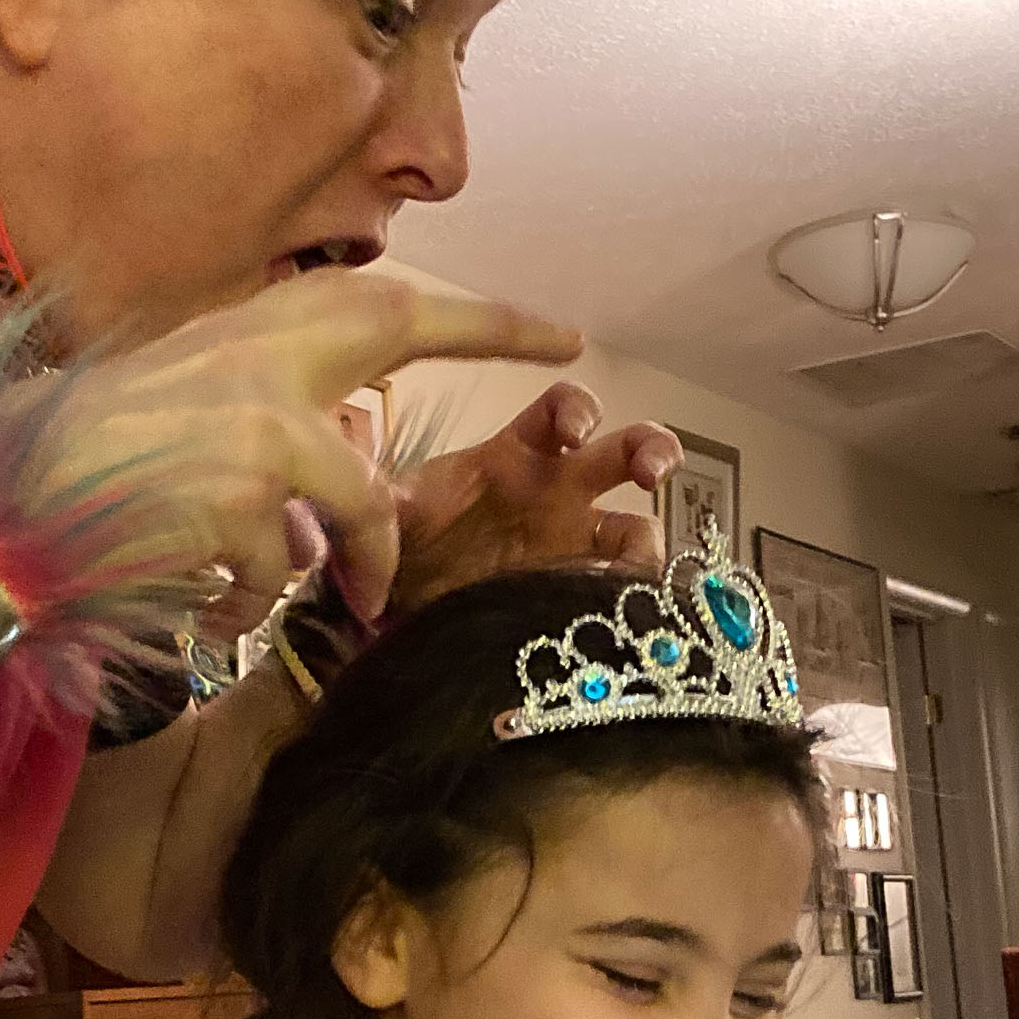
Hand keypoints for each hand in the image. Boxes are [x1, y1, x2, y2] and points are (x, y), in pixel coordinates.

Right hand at [43, 277, 580, 621]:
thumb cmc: (73, 462)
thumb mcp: (175, 407)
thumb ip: (263, 415)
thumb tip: (337, 466)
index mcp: (243, 334)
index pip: (383, 301)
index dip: (479, 315)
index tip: (558, 329)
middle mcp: (260, 362)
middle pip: (397, 328)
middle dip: (486, 339)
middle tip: (562, 386)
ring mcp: (257, 432)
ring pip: (361, 508)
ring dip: (357, 565)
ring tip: (343, 606)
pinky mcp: (240, 507)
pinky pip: (282, 577)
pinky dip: (248, 605)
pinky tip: (202, 611)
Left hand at [386, 384, 681, 616]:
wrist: (400, 610)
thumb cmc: (403, 543)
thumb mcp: (392, 514)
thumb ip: (385, 501)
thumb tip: (366, 501)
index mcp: (515, 455)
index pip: (561, 409)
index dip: (579, 409)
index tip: (576, 432)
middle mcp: (557, 492)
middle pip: (625, 451)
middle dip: (652, 449)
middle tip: (650, 473)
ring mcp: (573, 543)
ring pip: (638, 523)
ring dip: (652, 538)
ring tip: (640, 564)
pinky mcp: (575, 592)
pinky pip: (619, 587)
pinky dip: (631, 596)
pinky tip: (624, 610)